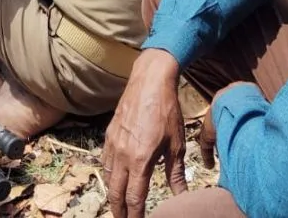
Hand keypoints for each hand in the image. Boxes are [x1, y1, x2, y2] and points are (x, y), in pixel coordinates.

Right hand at [103, 50, 189, 217]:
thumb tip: (182, 195)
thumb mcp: (176, 144)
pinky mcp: (109, 135)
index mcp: (140, 159)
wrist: (149, 82)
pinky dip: (109, 176)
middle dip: (119, 211)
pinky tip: (114, 179)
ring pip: (108, 178)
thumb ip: (176, 173)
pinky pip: (105, 162)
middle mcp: (122, 154)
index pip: (134, 197)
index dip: (135, 215)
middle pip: (116, 192)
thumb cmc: (166, 112)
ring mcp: (112, 144)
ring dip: (112, 195)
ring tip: (118, 207)